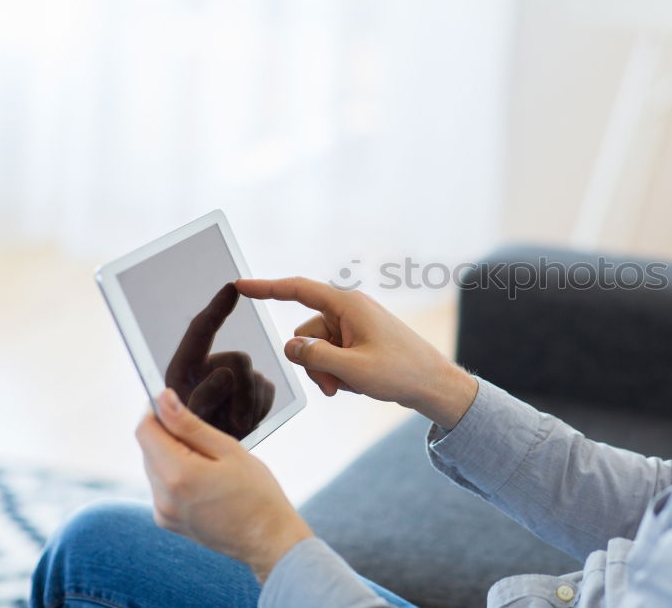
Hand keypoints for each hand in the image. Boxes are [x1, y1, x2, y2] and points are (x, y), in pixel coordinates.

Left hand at [136, 388, 313, 583]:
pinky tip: (204, 479)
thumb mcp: (229, 450)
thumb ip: (190, 425)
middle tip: (205, 435)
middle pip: (148, 448)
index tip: (176, 404)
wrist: (267, 538)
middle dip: (168, 433)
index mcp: (179, 474)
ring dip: (172, 454)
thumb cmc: (258, 492)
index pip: (145, 431)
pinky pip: (161, 486)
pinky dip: (175, 474)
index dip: (156, 411)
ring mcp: (162, 512)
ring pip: (153, 466)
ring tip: (209, 460)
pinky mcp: (166, 521)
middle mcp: (163, 496)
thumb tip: (162, 400)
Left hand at [166, 282, 274, 438]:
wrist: (218, 480)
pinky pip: (268, 390)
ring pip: (257, 377)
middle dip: (241, 391)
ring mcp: (228, 381)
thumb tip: (225, 372)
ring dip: (249, 406)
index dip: (216, 309)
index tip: (232, 287)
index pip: (200, 332)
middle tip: (235, 423)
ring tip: (233, 430)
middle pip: (238, 360)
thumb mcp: (195, 426)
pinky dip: (259, 409)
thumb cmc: (197, 452)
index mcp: (181, 373)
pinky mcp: (249, 393)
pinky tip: (243, 426)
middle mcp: (203, 370)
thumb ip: (205, 398)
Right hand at [235, 277, 477, 429]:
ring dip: (326, 373)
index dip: (266, 288)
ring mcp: (354, 326)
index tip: (238, 285)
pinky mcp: (358, 341)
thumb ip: (315, 358)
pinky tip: (359, 383)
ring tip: (351, 385)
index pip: (297, 290)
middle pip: (305, 334)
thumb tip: (290, 347)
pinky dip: (338, 373)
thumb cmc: (400, 373)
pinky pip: (331, 357)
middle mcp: (349, 311)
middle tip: (335, 386)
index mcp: (347, 305)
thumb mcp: (352, 369)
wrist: (433, 385)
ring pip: (316, 350)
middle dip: (313, 363)